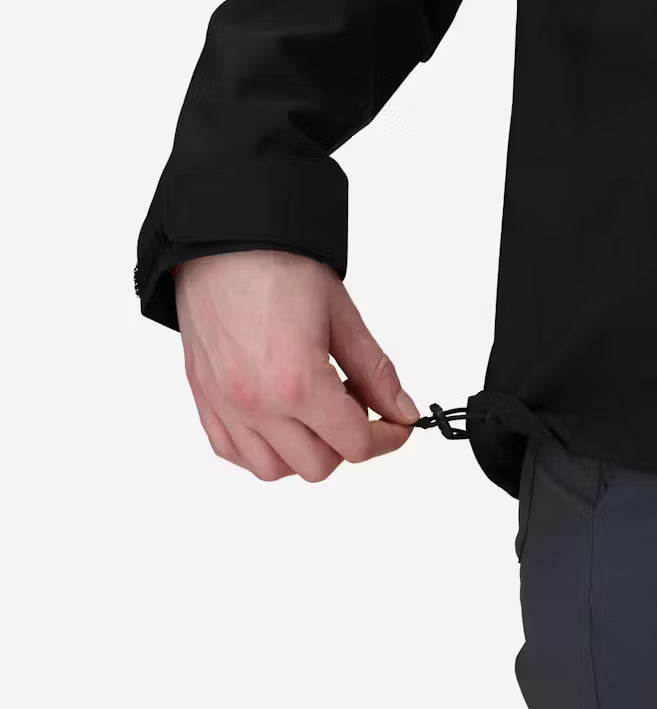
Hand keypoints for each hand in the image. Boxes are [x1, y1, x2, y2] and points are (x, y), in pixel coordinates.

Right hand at [174, 250, 420, 481]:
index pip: (356, 445)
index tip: (396, 424)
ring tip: (313, 412)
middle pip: (319, 466)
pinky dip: (261, 448)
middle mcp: (256, 404)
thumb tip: (400, 410)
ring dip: (303, 451)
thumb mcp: (342, 317)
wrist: (222, 238)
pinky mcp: (203, 398)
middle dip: (346, 442)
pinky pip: (232, 452)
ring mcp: (224, 405)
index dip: (387, 437)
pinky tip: (279, 420)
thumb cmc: (276, 265)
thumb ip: (375, 372)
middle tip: (352, 404)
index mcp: (296, 383)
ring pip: (274, 469)